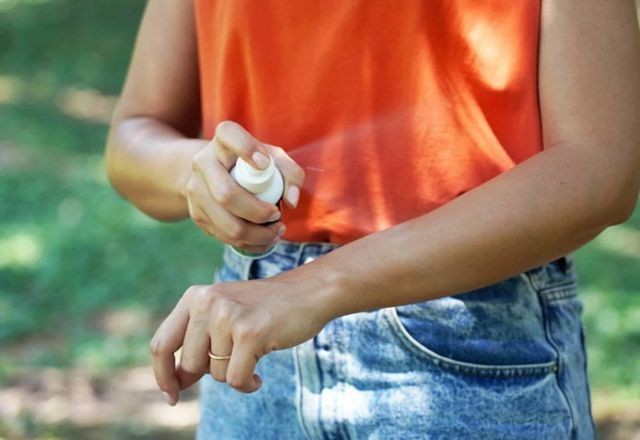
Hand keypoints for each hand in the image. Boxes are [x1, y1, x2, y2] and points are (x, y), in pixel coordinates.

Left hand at [149, 276, 329, 403]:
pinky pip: (235, 380)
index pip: (161, 344)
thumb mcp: (222, 317)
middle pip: (188, 364)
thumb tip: (173, 384)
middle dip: (210, 372)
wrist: (307, 292)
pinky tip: (259, 374)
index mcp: (194, 297)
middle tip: (234, 359)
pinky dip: (248, 384)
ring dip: (234, 374)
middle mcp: (206, 302)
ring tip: (252, 355)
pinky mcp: (250, 333)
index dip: (164, 375)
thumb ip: (196, 344)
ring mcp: (228, 316)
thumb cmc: (264, 310)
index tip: (172, 396)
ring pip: (214, 374)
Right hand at [183, 120, 304, 252]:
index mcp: (222, 140)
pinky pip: (224, 237)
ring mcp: (195, 190)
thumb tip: (290, 201)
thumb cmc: (254, 165)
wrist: (216, 175)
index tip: (265, 164)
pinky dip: (250, 244)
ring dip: (257, 235)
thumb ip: (290, 173)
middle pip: (226, 195)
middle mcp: (202, 162)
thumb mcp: (274, 159)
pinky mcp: (196, 214)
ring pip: (226, 224)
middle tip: (277, 215)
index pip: (229, 135)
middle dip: (258, 212)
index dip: (247, 149)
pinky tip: (265, 239)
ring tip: (276, 232)